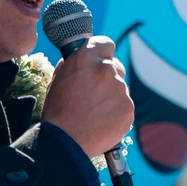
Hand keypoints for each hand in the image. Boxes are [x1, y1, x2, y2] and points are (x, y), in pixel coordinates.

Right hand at [40, 36, 133, 157]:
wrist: (65, 141)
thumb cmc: (58, 110)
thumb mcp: (59, 78)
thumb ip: (76, 64)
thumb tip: (86, 60)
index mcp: (86, 57)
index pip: (105, 43)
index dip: (102, 52)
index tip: (99, 61)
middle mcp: (106, 69)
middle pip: (116, 66)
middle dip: (107, 77)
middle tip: (94, 93)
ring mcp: (120, 89)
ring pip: (120, 88)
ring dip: (111, 96)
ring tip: (94, 112)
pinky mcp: (128, 108)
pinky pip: (124, 106)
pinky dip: (116, 112)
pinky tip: (102, 121)